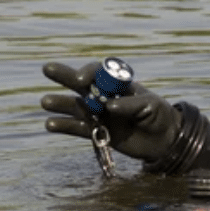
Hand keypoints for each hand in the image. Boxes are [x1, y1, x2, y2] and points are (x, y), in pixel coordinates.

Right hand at [41, 61, 180, 161]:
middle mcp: (105, 97)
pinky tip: (50, 124)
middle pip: (81, 85)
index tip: (82, 79)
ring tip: (46, 102)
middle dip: (64, 76)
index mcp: (118, 85)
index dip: (89, 73)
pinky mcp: (98, 133)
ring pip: (76, 106)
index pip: (100, 73)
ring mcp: (100, 114)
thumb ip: (131, 104)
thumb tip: (109, 107)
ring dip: (61, 103)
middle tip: (47, 69)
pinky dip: (65, 126)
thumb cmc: (159, 116)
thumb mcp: (151, 106)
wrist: (164, 141)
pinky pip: (79, 128)